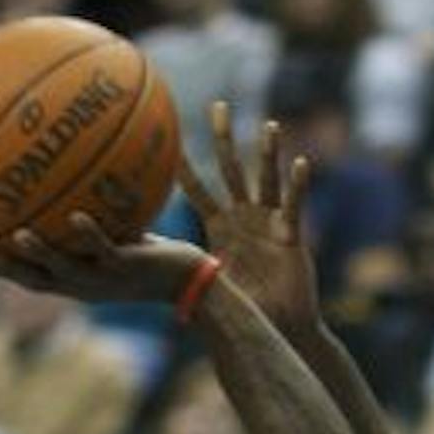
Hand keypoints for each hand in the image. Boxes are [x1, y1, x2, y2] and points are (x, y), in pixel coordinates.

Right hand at [0, 215, 198, 305]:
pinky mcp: (129, 268)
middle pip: (37, 280)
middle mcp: (86, 285)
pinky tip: (76, 215)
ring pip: (66, 269)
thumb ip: (96, 219)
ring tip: (18, 234)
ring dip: (41, 253)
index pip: (32, 278)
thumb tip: (76, 180)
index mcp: (76, 281)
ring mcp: (106, 279)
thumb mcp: (119, 238)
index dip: (4, 267)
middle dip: (9, 266)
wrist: (190, 281)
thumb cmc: (153, 256)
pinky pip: (105, 251)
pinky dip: (90, 235)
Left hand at [179, 101, 321, 331]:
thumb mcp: (203, 284)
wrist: (277, 328)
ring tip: (269, 126)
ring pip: (267, 181)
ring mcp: (270, 224)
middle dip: (224, 138)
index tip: (168, 139)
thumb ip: (177, 269)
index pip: (198, 191)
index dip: (184, 167)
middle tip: (216, 105)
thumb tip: (131, 269)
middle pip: (232, 170)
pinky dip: (298, 186)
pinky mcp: (292, 237)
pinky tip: (302, 163)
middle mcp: (246, 218)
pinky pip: (295, 207)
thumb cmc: (242, 311)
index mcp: (222, 227)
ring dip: (268, 154)